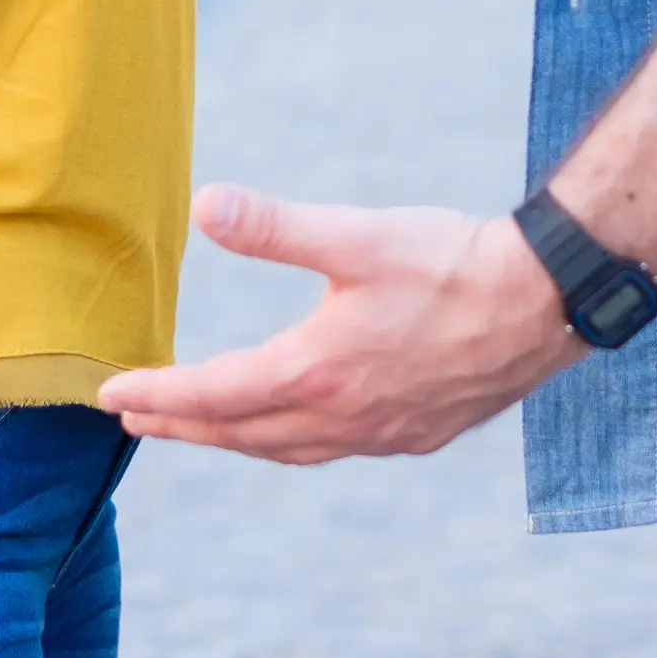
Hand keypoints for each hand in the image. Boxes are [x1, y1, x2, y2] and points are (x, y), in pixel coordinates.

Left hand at [95, 185, 580, 462]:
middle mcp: (342, 418)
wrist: (546, 302)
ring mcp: (382, 435)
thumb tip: (205, 206)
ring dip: (236, 439)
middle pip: (241, 433)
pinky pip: (333, 451)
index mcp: (315, 372)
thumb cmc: (452, 262)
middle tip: (135, 419)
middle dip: (184, 425)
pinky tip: (297, 428)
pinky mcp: (418, 434)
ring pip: (287, 449)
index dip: (158, 396)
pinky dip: (293, 443)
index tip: (110, 393)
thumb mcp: (357, 236)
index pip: (212, 396)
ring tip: (203, 427)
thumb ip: (276, 228)